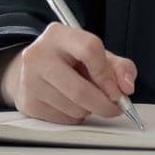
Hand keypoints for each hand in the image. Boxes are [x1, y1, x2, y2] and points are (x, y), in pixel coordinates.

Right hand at [0, 22, 137, 124]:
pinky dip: (74, 117)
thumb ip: (119, 67)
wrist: (35, 70)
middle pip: (80, 88)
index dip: (107, 74)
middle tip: (114, 107)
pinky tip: (70, 104)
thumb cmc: (70, 61)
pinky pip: (62, 119)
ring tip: (85, 98)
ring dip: (88, 110)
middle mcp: (38, 55)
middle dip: (104, 104)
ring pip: (73, 107)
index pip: (89, 49)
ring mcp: (29, 80)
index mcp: (58, 35)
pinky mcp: (28, 102)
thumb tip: (126, 87)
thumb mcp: (97, 55)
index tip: (117, 90)